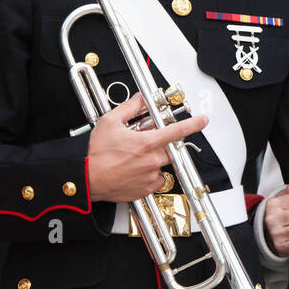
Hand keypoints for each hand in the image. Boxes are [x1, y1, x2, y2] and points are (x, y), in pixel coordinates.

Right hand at [86, 93, 207, 202]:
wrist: (86, 178)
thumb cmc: (95, 154)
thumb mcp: (110, 122)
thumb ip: (130, 108)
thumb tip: (139, 99)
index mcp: (147, 142)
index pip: (177, 130)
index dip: (193, 124)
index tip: (202, 120)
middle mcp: (152, 160)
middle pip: (171, 149)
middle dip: (163, 144)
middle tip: (147, 143)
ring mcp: (150, 176)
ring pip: (162, 165)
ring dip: (153, 160)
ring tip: (134, 158)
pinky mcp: (145, 189)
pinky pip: (156, 180)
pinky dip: (150, 174)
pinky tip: (135, 170)